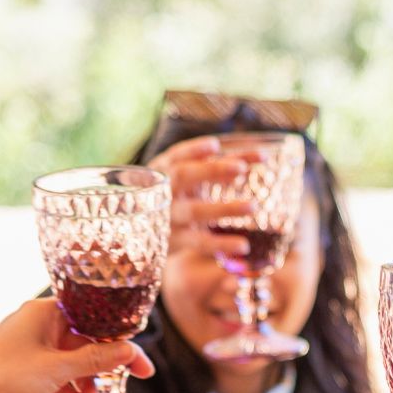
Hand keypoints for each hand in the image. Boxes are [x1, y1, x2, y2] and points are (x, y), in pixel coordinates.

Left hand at [0, 298, 154, 392]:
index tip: (139, 361)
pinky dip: (70, 391)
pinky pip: (56, 376)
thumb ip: (96, 359)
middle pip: (84, 342)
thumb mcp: (58, 369)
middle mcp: (36, 325)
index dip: (119, 340)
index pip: (93, 320)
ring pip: (71, 362)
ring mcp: (29, 348)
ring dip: (87, 384)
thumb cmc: (5, 377)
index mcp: (43, 312)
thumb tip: (128, 351)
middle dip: (104, 368)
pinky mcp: (23, 369)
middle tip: (131, 383)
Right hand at [148, 136, 259, 258]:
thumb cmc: (174, 197)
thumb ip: (217, 169)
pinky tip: (243, 246)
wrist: (140, 233)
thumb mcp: (187, 180)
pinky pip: (199, 242)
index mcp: (162, 170)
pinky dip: (221, 244)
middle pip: (183, 176)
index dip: (194, 150)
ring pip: (194, 210)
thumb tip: (253, 160)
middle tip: (240, 168)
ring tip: (253, 206)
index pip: (179, 156)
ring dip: (223, 208)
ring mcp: (167, 217)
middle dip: (210, 170)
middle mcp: (162, 191)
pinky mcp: (174, 242)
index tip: (215, 146)